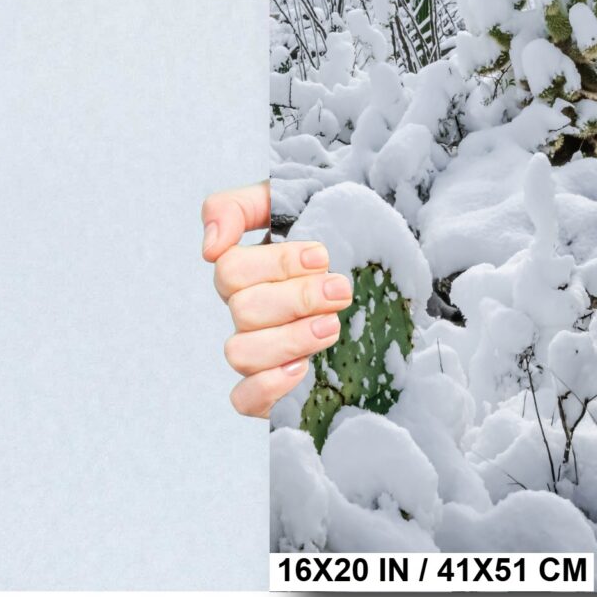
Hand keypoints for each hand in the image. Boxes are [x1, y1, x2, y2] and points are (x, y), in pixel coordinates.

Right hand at [203, 181, 353, 418]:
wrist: (387, 258)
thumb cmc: (337, 223)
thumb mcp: (293, 197)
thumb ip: (239, 206)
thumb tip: (209, 247)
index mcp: (248, 269)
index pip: (232, 270)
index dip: (275, 264)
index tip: (323, 255)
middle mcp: (248, 310)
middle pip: (243, 311)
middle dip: (297, 299)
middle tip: (341, 290)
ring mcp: (259, 347)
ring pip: (241, 353)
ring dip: (289, 339)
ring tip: (332, 326)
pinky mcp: (273, 385)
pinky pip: (244, 399)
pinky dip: (267, 387)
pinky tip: (302, 368)